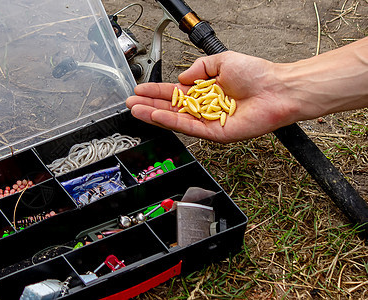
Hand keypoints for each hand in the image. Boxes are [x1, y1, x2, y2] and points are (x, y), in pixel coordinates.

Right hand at [126, 51, 298, 142]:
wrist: (278, 88)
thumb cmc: (258, 75)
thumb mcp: (222, 61)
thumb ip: (199, 68)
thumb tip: (181, 78)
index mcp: (206, 92)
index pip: (175, 93)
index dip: (156, 92)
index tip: (140, 90)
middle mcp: (205, 108)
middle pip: (171, 108)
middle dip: (149, 105)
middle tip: (131, 103)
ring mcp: (209, 121)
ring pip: (176, 119)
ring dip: (154, 115)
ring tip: (136, 110)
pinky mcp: (215, 133)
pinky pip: (189, 128)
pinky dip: (171, 122)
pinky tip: (156, 116)